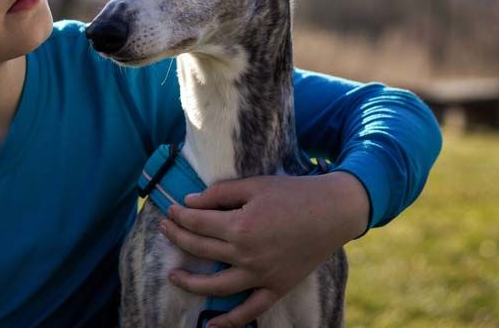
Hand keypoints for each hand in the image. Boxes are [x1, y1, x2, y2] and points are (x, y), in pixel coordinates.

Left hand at [158, 171, 368, 327]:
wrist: (333, 212)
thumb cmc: (293, 194)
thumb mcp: (254, 185)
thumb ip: (220, 193)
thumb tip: (190, 202)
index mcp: (240, 226)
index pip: (198, 223)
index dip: (180, 215)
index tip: (171, 209)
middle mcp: (247, 255)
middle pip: (201, 250)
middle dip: (178, 237)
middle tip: (165, 229)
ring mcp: (261, 275)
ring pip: (215, 286)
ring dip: (190, 283)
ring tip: (173, 276)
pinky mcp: (276, 288)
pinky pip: (250, 310)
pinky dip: (230, 321)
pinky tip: (211, 325)